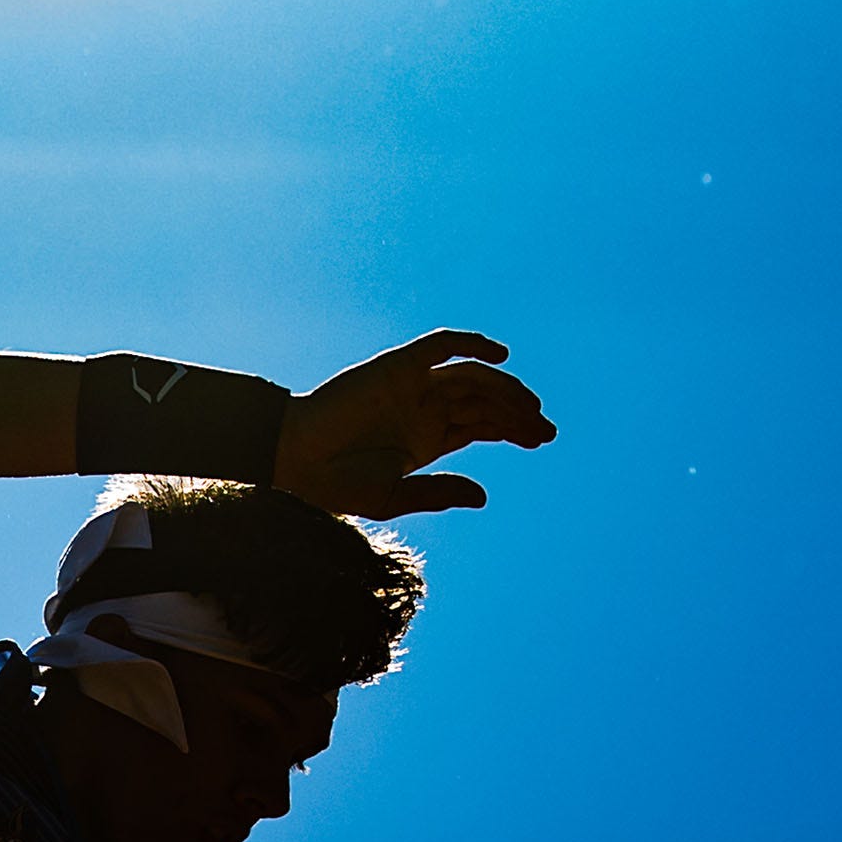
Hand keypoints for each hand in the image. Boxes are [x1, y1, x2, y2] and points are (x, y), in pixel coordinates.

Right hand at [272, 329, 556, 517]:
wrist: (293, 460)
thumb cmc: (335, 486)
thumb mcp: (394, 496)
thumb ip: (439, 491)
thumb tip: (485, 495)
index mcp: (427, 440)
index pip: (483, 425)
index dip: (516, 428)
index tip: (544, 438)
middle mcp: (424, 409)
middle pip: (485, 401)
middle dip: (519, 412)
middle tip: (548, 428)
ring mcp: (412, 386)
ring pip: (472, 378)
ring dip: (504, 388)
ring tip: (531, 406)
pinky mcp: (397, 368)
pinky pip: (441, 346)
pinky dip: (471, 344)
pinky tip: (500, 358)